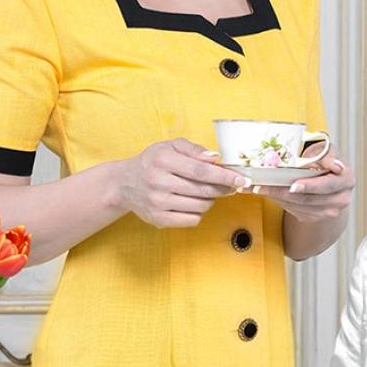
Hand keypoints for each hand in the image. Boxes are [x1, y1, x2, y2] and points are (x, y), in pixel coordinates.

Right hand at [116, 139, 250, 227]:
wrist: (125, 183)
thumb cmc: (153, 162)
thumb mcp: (170, 146)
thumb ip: (194, 149)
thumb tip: (215, 158)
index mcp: (163, 160)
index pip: (201, 171)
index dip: (224, 176)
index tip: (241, 179)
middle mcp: (158, 182)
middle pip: (203, 190)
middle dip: (224, 189)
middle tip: (231, 187)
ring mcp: (157, 203)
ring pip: (200, 206)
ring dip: (211, 200)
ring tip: (207, 192)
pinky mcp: (158, 219)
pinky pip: (191, 220)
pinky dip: (199, 212)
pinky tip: (195, 203)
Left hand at [252, 145, 354, 224]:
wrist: (329, 177)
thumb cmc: (325, 159)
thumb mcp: (328, 150)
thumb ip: (330, 155)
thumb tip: (336, 166)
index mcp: (346, 180)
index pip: (327, 185)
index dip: (310, 186)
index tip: (293, 185)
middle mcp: (341, 199)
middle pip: (309, 199)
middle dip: (283, 192)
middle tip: (263, 187)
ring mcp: (329, 211)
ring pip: (299, 206)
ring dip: (277, 197)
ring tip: (260, 188)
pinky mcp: (316, 217)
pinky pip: (295, 211)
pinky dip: (280, 202)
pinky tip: (268, 193)